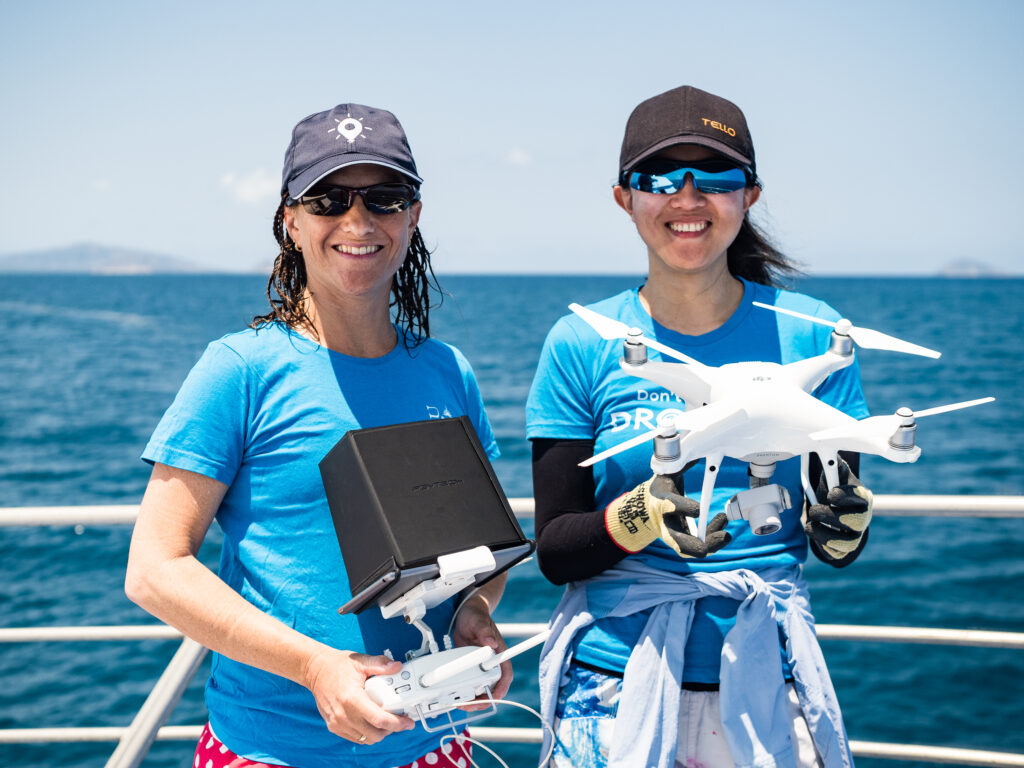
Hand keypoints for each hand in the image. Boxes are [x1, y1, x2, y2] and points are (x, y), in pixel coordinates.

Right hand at [303, 646, 414, 744]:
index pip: (379, 719)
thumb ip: (380, 664)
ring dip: (379, 732)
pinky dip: (367, 733)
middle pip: (375, 734)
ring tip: (385, 719)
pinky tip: (371, 720)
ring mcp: (337, 722)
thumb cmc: (337, 666)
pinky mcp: (333, 726)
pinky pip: (356, 738)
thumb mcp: (361, 661)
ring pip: (366, 739)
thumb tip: (397, 667)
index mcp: (352, 698)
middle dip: (391, 729)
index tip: (408, 722)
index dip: (397, 723)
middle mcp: (343, 714)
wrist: (315, 670)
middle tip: (398, 719)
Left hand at [452, 592, 511, 709]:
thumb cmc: (476, 616)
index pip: (505, 674)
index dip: (501, 688)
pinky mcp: (471, 668)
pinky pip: (471, 684)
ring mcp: (481, 666)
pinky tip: (456, 695)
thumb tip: (491, 642)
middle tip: (470, 704)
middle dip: (484, 700)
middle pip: (493, 687)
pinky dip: (465, 692)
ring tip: (461, 703)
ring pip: (481, 689)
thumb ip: (484, 631)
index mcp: (498, 653)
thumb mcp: (478, 622)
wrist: (466, 615)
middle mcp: (492, 662)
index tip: (494, 697)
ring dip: (474, 699)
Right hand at [605, 471, 730, 557]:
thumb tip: (694, 440)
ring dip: (713, 544)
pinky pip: (698, 548)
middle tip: (724, 534)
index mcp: (660, 501)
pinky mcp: (682, 543)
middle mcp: (665, 523)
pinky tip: (721, 528)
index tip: (700, 507)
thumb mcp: (667, 472)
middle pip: (680, 542)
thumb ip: (680, 459)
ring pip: (693, 550)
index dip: (684, 508)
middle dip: (704, 543)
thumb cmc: (662, 487)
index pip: (670, 506)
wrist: (646, 509)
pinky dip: (713, 541)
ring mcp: (674, 536)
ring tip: (726, 532)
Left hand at [805, 457, 872, 566]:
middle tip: (815, 510)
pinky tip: (814, 532)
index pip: (860, 497)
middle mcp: (863, 517)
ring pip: (848, 542)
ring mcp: (856, 535)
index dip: (844, 496)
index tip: (829, 494)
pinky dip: (822, 543)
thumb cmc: (831, 492)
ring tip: (810, 524)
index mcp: (862, 497)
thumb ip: (834, 467)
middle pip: (857, 522)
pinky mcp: (845, 549)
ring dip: (824, 532)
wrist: (829, 511)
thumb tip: (833, 459)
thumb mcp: (832, 477)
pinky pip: (837, 553)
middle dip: (831, 516)